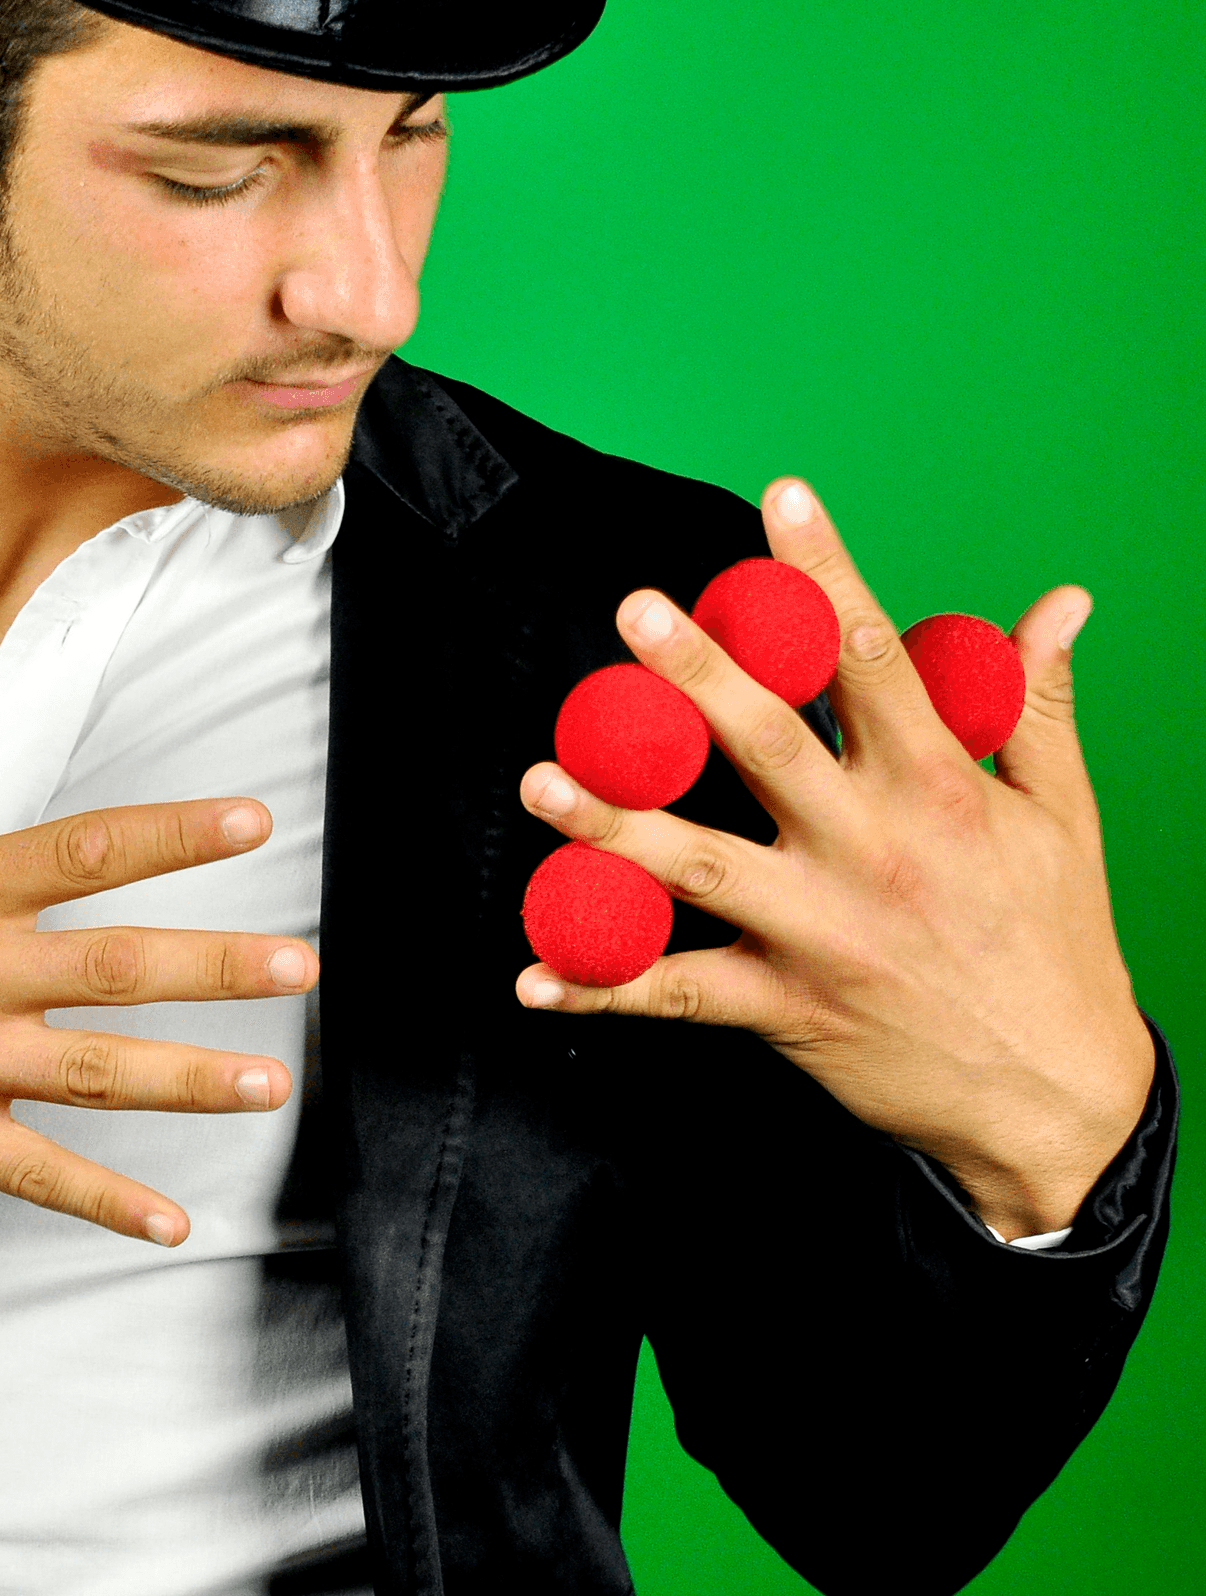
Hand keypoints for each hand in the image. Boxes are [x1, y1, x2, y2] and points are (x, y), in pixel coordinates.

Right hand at [0, 592, 316, 1242]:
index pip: (84, 851)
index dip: (173, 836)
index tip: (253, 825)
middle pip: (114, 968)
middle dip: (216, 967)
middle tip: (300, 966)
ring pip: (94, 1073)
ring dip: (189, 1081)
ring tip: (270, 1081)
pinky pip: (35, 1173)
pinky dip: (105, 1203)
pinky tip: (172, 1225)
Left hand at [516, 479, 1153, 1238]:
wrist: (1054, 1096)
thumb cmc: (1055, 945)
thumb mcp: (1063, 817)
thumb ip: (1037, 704)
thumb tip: (1059, 603)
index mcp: (941, 789)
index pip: (875, 660)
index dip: (826, 573)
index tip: (779, 499)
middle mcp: (872, 853)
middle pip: (771, 748)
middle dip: (698, 678)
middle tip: (635, 612)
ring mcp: (822, 935)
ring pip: (701, 869)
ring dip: (612, 827)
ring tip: (542, 781)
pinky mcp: (787, 1011)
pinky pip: (678, 996)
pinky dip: (602, 988)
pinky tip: (532, 975)